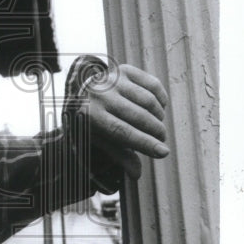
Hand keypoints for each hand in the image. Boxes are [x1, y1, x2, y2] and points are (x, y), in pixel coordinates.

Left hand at [83, 63, 168, 179]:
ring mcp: (113, 79)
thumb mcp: (97, 139)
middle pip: (139, 116)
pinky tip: (158, 108)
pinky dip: (160, 98)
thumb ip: (118, 154)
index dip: (145, 143)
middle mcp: (100, 94)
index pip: (123, 132)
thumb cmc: (89, 121)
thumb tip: (137, 174)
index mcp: (90, 115)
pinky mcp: (124, 70)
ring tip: (157, 125)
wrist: (79, 92)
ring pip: (148, 100)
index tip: (164, 152)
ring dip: (159, 116)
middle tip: (161, 140)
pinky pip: (153, 84)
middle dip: (156, 131)